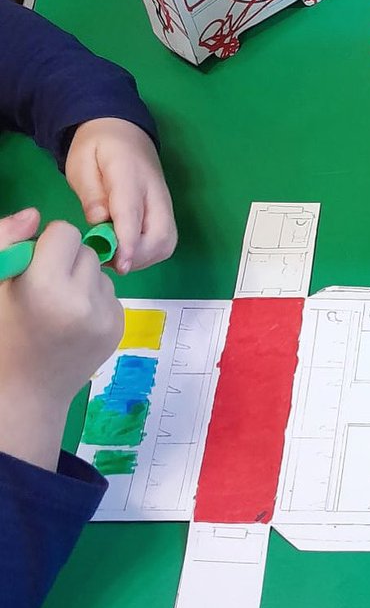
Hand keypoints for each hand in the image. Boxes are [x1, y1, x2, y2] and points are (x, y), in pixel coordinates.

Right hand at [0, 214, 123, 469]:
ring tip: (56, 309)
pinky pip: (110, 294)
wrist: (22, 393)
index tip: (33, 268)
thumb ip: (5, 241)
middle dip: (65, 262)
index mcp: (45, 288)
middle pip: (86, 250)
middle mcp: (82, 301)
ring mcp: (105, 316)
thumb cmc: (2, 334)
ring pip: (100, 272)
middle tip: (43, 291)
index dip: (46, 246)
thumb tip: (35, 214)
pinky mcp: (119, 327)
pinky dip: (93, 301)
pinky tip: (72, 324)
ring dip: (81, 281)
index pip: (65, 233)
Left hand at [65, 119, 176, 274]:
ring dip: (143, 258)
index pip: (133, 212)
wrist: (124, 130)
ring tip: (114, 256)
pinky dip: (147, 254)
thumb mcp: (82, 162)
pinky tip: (125, 250)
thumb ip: (90, 192)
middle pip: (161, 234)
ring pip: (166, 242)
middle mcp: (155, 192)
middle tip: (108, 259)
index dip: (129, 241)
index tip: (122, 264)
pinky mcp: (165, 211)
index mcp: (131, 175)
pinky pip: (164, 242)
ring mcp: (164, 203)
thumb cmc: (97, 146)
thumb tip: (98, 222)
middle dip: (138, 256)